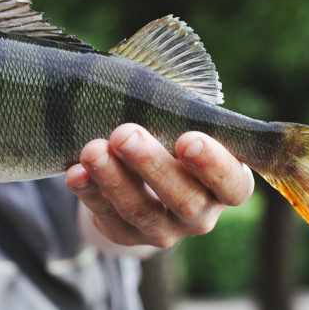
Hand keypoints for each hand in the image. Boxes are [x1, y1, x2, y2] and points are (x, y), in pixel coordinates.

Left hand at [64, 123, 253, 248]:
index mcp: (226, 185)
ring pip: (140, 211)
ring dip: (113, 178)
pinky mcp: (126, 235)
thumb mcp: (183, 124)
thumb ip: (179, 110)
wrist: (142, 178)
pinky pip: (106, 217)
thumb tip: (151, 73)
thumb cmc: (171, 137)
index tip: (188, 138)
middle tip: (125, 134)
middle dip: (151, 165)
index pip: (232, 184)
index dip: (213, 165)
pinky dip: (89, 193)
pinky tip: (76, 173)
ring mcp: (163, 230)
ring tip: (92, 149)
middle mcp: (200, 214)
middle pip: (184, 199)